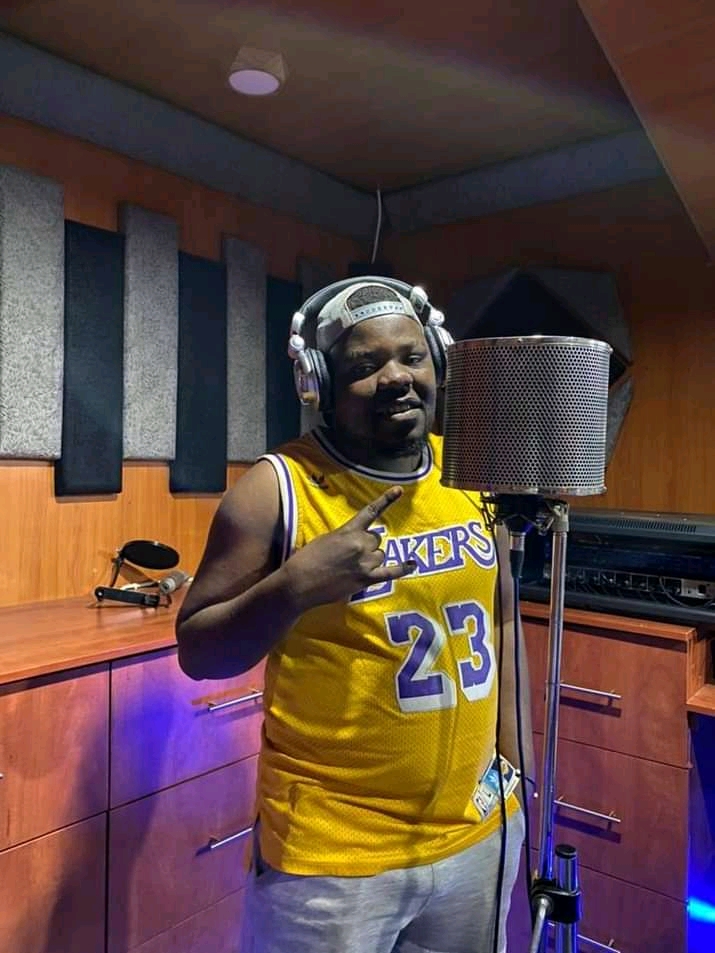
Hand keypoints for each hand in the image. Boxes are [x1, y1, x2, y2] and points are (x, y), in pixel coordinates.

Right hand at [282, 486, 414, 608]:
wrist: (300, 582)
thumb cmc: (306, 559)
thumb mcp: (325, 539)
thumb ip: (344, 536)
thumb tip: (355, 542)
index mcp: (349, 530)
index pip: (371, 512)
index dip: (386, 500)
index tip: (399, 490)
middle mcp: (360, 544)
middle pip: (376, 539)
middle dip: (367, 545)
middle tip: (350, 555)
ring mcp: (365, 562)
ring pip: (380, 555)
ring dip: (372, 559)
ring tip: (352, 567)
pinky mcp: (366, 579)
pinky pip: (390, 572)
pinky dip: (403, 568)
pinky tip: (413, 564)